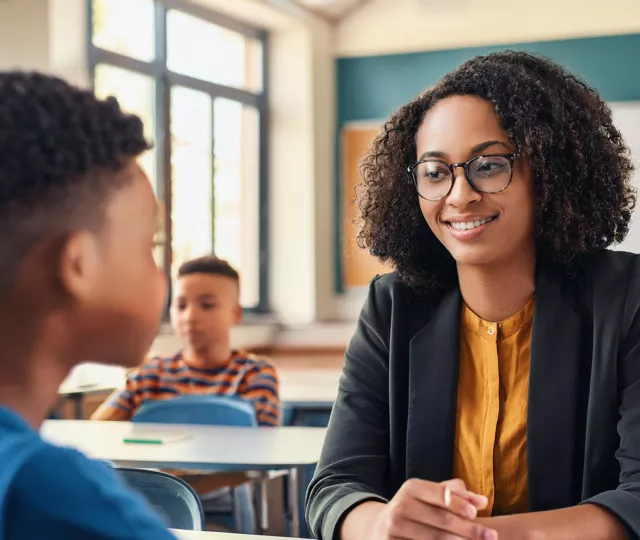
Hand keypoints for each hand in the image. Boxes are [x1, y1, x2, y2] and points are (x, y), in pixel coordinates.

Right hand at [368, 478, 496, 539]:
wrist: (379, 528)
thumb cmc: (414, 509)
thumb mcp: (429, 495)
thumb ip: (456, 494)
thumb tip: (482, 501)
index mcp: (411, 488)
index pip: (440, 494)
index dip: (459, 504)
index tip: (477, 513)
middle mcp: (401, 506)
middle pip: (441, 520)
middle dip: (469, 530)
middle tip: (492, 536)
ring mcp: (394, 528)